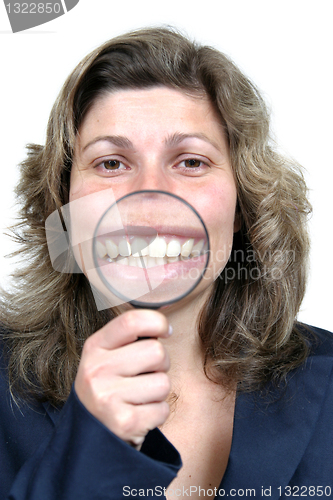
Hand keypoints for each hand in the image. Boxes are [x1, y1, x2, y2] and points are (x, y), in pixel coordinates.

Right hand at [74, 309, 170, 448]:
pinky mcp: (124, 422)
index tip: (165, 331)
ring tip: (140, 396)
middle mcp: (97, 370)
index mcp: (95, 347)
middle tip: (147, 374)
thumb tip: (168, 306)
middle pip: (156, 352)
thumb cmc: (108, 387)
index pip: (132, 321)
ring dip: (159, 392)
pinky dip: (157, 413)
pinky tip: (140, 414)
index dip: (157, 322)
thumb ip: (133, 334)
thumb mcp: (108, 356)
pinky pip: (162, 409)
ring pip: (163, 382)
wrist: (89, 435)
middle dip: (161, 364)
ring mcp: (108, 397)